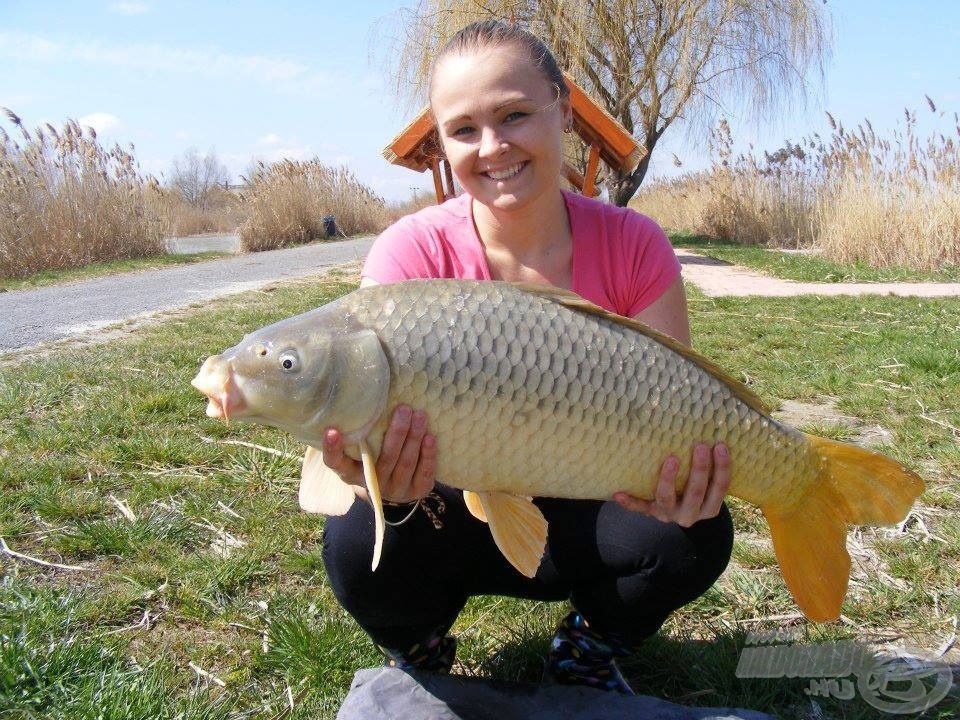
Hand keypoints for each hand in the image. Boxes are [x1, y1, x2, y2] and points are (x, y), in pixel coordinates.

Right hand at [321, 405, 436, 503]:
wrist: (397, 489)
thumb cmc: (375, 458)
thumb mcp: (363, 449)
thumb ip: (362, 431)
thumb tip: (368, 394)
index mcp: (351, 472)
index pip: (336, 464)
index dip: (332, 449)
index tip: (331, 430)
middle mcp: (372, 484)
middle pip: (384, 459)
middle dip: (396, 433)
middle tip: (403, 409)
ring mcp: (395, 490)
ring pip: (406, 464)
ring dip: (413, 438)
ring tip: (419, 416)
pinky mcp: (416, 492)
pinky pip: (423, 474)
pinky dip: (427, 455)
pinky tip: (430, 438)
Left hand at [613, 442, 729, 526]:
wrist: (677, 514)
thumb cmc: (695, 489)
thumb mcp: (707, 485)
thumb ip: (710, 467)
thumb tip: (709, 427)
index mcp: (709, 507)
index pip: (720, 488)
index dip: (722, 467)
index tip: (720, 445)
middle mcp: (690, 515)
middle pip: (696, 492)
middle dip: (700, 469)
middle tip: (700, 446)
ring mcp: (668, 514)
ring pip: (667, 498)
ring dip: (668, 479)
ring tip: (671, 459)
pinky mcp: (650, 512)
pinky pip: (639, 507)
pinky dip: (629, 502)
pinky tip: (618, 494)